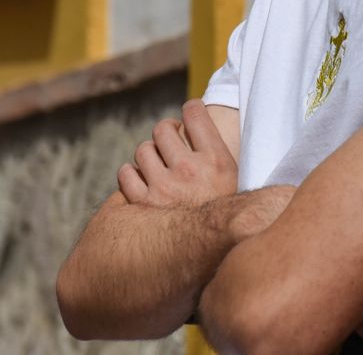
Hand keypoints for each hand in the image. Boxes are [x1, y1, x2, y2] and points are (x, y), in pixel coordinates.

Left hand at [118, 99, 238, 207]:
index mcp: (217, 161)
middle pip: (163, 129)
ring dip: (149, 154)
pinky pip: (126, 174)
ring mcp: (164, 188)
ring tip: (159, 165)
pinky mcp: (143, 204)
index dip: (190, 109)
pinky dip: (132, 175)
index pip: (195, 113)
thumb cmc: (227, 215)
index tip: (189, 113)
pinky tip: (144, 182)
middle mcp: (190, 170)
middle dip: (166, 132)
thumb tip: (204, 121)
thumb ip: (219, 152)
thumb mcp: (236, 181)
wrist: (216, 253)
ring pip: (143, 150)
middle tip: (171, 141)